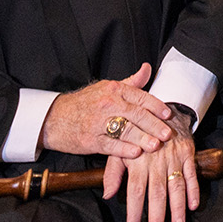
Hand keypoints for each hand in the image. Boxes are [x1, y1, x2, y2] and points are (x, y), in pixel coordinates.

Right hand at [39, 63, 175, 159]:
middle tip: (168, 134)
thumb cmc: (85, 103)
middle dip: (154, 125)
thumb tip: (148, 68)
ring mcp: (98, 123)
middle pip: (136, 114)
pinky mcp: (89, 140)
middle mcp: (107, 104)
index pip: (140, 97)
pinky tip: (136, 153)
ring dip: (142, 138)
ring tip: (156, 145)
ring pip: (125, 130)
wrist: (53, 118)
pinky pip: (110, 145)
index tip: (168, 114)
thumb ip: (131, 82)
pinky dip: (123, 150)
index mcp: (114, 90)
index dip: (156, 106)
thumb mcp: (107, 87)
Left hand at [103, 107, 197, 221]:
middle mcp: (156, 162)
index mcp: (138, 162)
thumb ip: (113, 172)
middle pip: (157, 193)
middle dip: (157, 217)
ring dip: (177, 208)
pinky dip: (194, 190)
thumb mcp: (120, 148)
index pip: (136, 191)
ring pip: (176, 186)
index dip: (135, 211)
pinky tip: (193, 205)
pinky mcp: (188, 154)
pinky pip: (192, 174)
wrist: (162, 110)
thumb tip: (107, 194)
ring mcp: (174, 158)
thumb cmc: (137, 134)